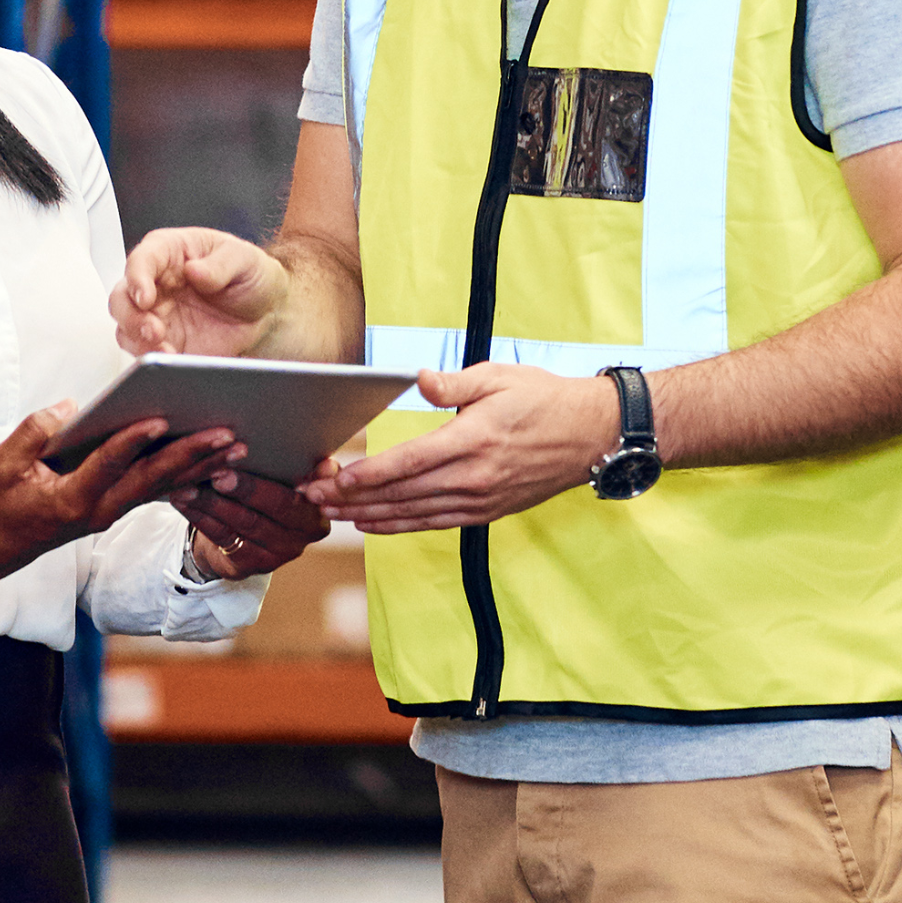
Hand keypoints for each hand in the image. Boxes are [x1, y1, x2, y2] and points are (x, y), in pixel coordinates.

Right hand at [0, 401, 238, 588]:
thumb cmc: (0, 500)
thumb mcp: (2, 462)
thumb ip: (34, 431)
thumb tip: (71, 407)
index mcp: (70, 499)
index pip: (107, 467)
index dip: (132, 443)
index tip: (159, 419)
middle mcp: (99, 509)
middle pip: (152, 480)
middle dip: (190, 455)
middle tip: (225, 433)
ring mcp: (112, 512)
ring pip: (164, 487)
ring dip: (202, 466)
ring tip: (237, 445)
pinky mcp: (118, 507)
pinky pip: (159, 492)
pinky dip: (190, 477)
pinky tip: (218, 463)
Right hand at [117, 227, 285, 357]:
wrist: (266, 313)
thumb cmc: (248, 275)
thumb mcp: (244, 259)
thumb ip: (220, 264)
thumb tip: (194, 270)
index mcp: (169, 252)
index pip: (142, 260)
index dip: (137, 278)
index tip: (145, 296)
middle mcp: (155, 283)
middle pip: (122, 297)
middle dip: (131, 315)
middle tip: (153, 329)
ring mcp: (157, 315)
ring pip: (126, 327)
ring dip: (138, 340)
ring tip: (163, 349)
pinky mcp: (164, 343)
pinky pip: (145, 352)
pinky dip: (152, 358)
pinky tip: (171, 359)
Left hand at [177, 464, 328, 581]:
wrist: (248, 533)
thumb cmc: (270, 492)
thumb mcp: (291, 479)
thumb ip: (307, 469)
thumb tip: (326, 465)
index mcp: (318, 511)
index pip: (297, 497)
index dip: (274, 483)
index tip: (250, 464)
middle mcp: (302, 536)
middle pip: (271, 510)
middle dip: (243, 490)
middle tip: (218, 472)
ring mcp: (276, 554)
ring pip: (242, 523)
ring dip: (212, 501)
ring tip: (190, 482)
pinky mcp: (249, 564)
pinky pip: (221, 536)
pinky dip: (199, 515)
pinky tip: (182, 498)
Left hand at [308, 366, 621, 536]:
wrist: (590, 436)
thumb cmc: (544, 399)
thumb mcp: (499, 377)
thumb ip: (454, 384)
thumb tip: (420, 378)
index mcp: (472, 440)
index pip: (406, 463)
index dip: (366, 475)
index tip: (332, 478)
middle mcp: (473, 477)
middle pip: (400, 494)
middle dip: (351, 498)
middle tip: (310, 497)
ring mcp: (479, 499)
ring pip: (413, 514)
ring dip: (368, 516)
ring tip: (329, 515)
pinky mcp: (486, 511)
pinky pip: (434, 522)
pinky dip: (400, 525)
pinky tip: (373, 524)